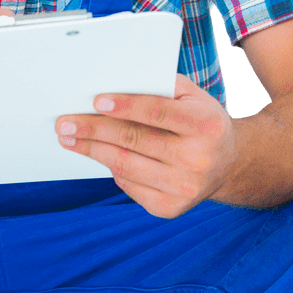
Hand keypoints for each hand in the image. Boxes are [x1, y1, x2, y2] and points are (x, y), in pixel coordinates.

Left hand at [55, 74, 237, 217]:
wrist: (227, 163)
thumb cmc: (200, 120)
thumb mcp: (192, 96)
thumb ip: (160, 86)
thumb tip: (113, 83)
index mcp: (205, 125)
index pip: (157, 112)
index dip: (125, 105)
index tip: (95, 101)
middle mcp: (198, 159)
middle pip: (134, 140)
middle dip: (93, 129)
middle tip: (64, 122)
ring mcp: (184, 188)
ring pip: (125, 165)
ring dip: (91, 150)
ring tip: (69, 138)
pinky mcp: (170, 208)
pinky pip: (128, 185)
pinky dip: (110, 168)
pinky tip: (98, 154)